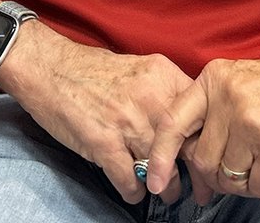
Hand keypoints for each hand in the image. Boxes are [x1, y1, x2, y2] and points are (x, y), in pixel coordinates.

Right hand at [0, 28, 193, 203]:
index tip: (209, 156)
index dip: (207, 141)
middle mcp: (150, 98)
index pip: (200, 115)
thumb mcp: (141, 68)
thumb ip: (165, 91)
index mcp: (163, 76)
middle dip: (194, 172)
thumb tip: (188, 119)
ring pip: (162, 168)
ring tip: (165, 192)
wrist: (49, 67)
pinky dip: (134, 191)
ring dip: (165, 186)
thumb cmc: (92, 70)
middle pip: (186, 145)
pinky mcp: (103, 143)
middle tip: (197, 187)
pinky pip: (129, 180)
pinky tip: (134, 191)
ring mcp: (127, 122)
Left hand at [146, 51, 259, 203]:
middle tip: (233, 176)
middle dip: (215, 176)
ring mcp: (250, 120)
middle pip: (202, 159)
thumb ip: (213, 110)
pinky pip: (257, 185)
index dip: (160, 156)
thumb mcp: (242, 81)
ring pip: (228, 176)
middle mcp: (227, 97)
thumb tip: (187, 156)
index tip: (155, 181)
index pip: (173, 121)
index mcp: (214, 78)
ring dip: (243, 182)